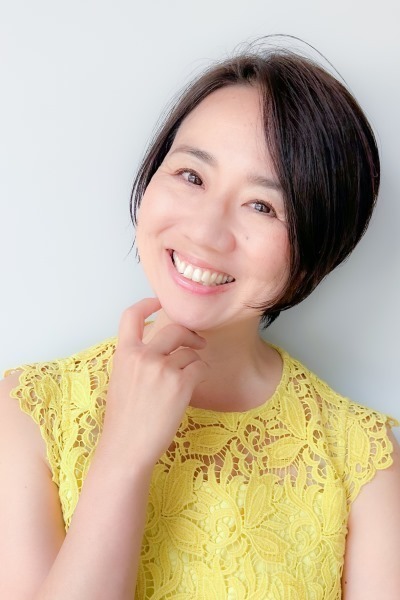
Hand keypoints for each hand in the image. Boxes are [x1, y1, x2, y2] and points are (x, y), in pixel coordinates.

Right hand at [98, 298, 207, 471]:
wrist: (127, 448)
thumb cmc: (124, 420)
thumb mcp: (121, 381)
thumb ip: (135, 360)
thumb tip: (157, 347)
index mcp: (124, 354)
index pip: (131, 315)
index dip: (147, 303)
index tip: (159, 302)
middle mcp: (142, 356)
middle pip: (173, 328)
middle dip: (190, 333)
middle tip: (197, 342)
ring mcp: (162, 368)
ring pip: (190, 350)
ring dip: (195, 360)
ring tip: (191, 375)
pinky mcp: (180, 383)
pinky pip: (200, 367)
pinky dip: (202, 374)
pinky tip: (195, 385)